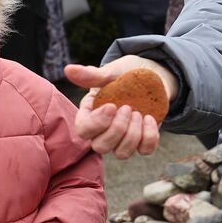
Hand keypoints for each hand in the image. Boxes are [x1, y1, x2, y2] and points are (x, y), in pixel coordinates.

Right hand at [63, 56, 177, 157]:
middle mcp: (104, 131)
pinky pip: (145, 150)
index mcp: (90, 114)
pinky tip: (150, 118)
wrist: (152, 75)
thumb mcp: (111, 72)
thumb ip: (92, 75)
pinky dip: (150, 137)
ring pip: (122, 153)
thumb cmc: (126, 74)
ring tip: (139, 113)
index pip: (83, 130)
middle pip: (100, 146)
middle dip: (117, 129)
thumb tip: (69, 69)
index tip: (112, 106)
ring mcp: (123, 139)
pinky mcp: (143, 140)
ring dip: (132, 135)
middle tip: (128, 108)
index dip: (97, 123)